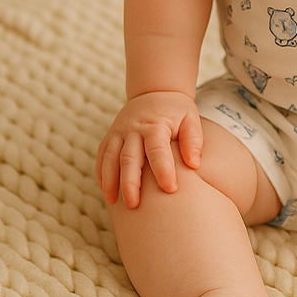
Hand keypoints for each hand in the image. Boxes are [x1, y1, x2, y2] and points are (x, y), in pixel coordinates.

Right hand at [95, 91, 202, 208]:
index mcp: (155, 125)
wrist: (155, 90)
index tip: (170, 190)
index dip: (163, 170)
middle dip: (130, 183)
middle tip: (134, 205)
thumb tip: (194, 164)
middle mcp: (133, 129)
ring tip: (115, 202)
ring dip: (111, 182)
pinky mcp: (110, 136)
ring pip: (110, 158)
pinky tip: (106, 191)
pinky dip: (102, 174)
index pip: (157, 151)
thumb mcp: (190, 119)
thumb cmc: (177, 111)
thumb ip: (193, 140)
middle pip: (129, 158)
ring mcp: (119, 132)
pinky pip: (102, 156)